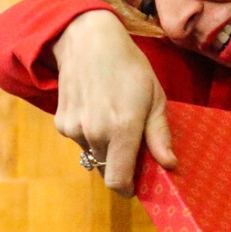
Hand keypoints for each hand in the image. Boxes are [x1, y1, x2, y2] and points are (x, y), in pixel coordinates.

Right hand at [50, 11, 175, 195]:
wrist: (87, 42)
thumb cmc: (129, 67)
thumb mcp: (154, 96)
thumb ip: (159, 134)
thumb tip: (169, 165)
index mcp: (122, 129)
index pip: (118, 180)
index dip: (127, 189)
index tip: (135, 185)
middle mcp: (95, 133)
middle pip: (106, 170)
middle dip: (119, 164)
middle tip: (129, 144)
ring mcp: (74, 129)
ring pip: (92, 155)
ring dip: (103, 148)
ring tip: (110, 119)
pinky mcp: (61, 123)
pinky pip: (79, 141)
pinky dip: (88, 135)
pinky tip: (94, 110)